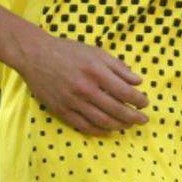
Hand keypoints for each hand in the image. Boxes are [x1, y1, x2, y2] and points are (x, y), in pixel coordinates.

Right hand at [16, 29, 149, 135]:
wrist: (35, 55)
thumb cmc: (67, 51)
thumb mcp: (95, 52)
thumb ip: (118, 66)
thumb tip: (138, 81)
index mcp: (96, 71)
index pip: (124, 91)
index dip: (138, 100)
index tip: (145, 103)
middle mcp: (85, 88)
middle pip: (116, 109)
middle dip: (133, 116)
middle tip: (143, 119)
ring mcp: (73, 101)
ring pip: (102, 121)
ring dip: (119, 125)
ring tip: (128, 125)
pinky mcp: (61, 110)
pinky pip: (84, 126)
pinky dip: (99, 130)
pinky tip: (109, 129)